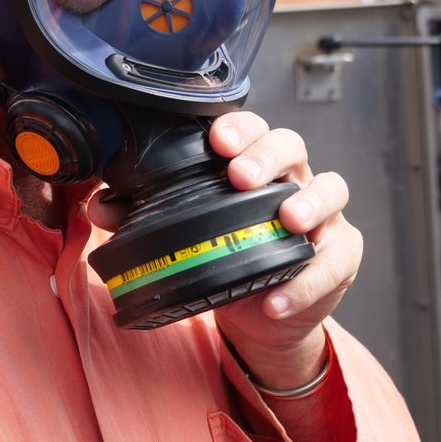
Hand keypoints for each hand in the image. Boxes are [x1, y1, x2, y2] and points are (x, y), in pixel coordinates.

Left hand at [87, 113, 361, 389]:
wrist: (259, 314)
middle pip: (292, 145)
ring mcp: (322, 215)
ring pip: (332, 188)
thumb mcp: (184, 237)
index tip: (217, 139)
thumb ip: (140, 217)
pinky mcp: (341, 255)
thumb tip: (99, 206)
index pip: (251, 128)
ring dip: (310, 201)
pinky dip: (310, 280)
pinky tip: (279, 299)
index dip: (239, 128)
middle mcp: (291, 179)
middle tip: (242, 176)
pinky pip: (337, 259)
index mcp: (252, 164)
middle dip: (268, 155)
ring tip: (288, 220)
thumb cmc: (224, 256)